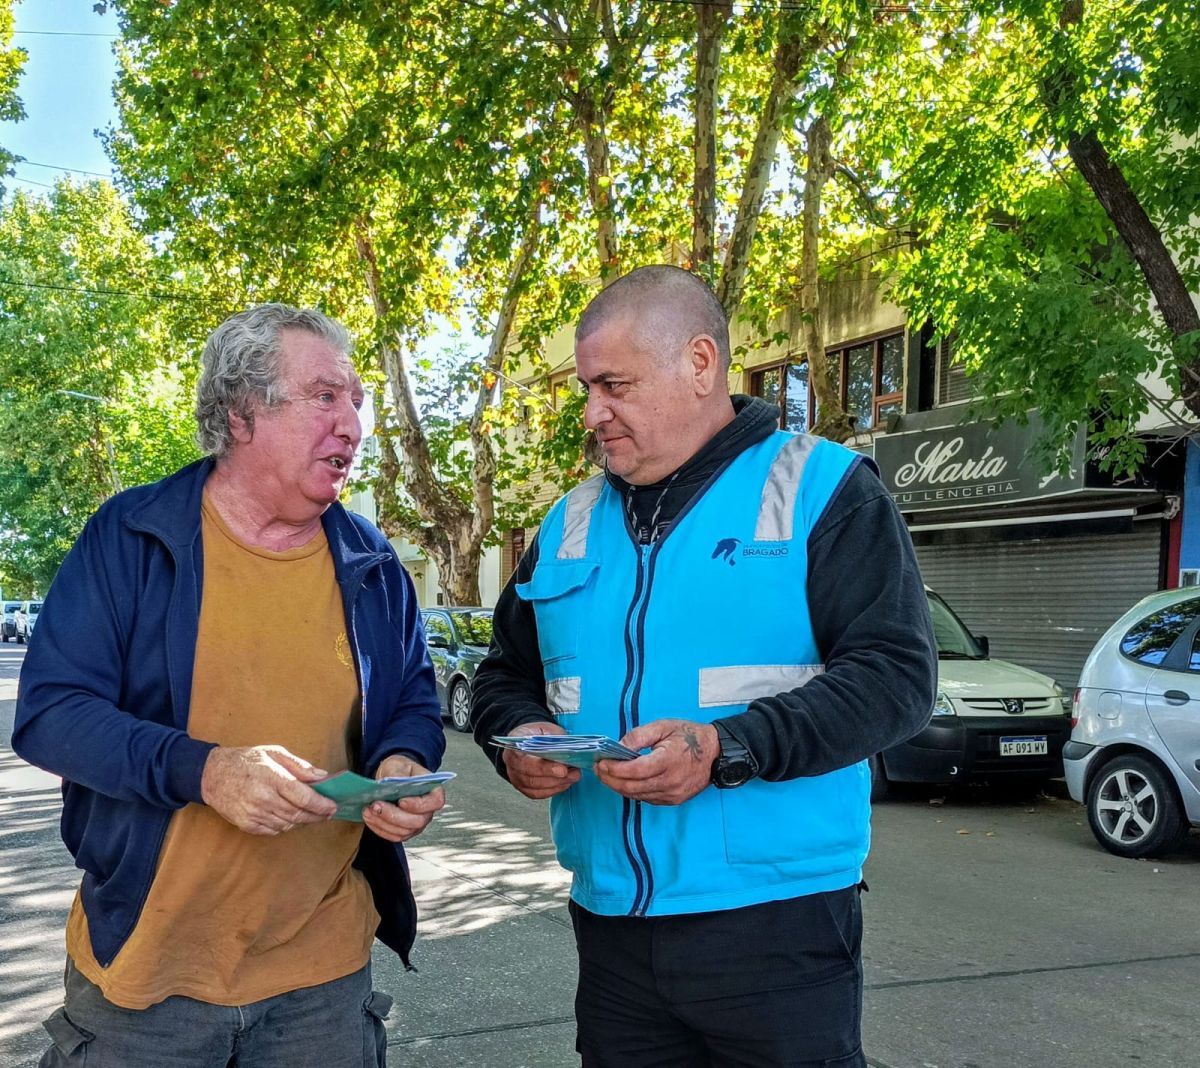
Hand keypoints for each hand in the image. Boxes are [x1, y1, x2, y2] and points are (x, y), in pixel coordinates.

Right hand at [201, 745, 337, 834]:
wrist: (212, 774)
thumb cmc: (246, 760)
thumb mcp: (274, 753)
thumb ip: (299, 766)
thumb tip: (322, 777)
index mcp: (272, 778)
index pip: (303, 797)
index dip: (321, 804)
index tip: (333, 806)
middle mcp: (263, 798)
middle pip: (297, 814)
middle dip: (316, 815)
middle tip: (328, 813)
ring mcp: (253, 814)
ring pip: (287, 824)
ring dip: (302, 821)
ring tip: (312, 815)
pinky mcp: (246, 824)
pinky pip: (273, 830)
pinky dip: (286, 826)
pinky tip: (291, 818)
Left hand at [361, 754, 445, 842]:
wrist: (391, 778)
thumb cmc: (399, 770)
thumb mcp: (398, 764)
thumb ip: (397, 773)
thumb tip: (392, 782)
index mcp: (433, 791)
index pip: (435, 802)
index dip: (419, 805)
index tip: (401, 801)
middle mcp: (428, 811)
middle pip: (417, 821)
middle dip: (394, 815)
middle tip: (376, 805)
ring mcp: (417, 823)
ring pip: (403, 831)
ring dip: (383, 822)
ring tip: (368, 810)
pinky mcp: (405, 831)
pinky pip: (394, 836)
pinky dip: (380, 828)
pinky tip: (370, 818)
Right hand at [501, 720, 580, 799]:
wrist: (526, 740)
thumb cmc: (535, 734)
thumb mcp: (544, 728)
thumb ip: (554, 738)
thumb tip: (566, 750)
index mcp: (514, 747)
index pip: (527, 761)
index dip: (545, 768)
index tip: (562, 770)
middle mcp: (512, 765)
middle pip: (531, 777)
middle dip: (555, 778)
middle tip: (573, 774)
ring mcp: (516, 778)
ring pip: (536, 787)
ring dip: (557, 784)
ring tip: (573, 777)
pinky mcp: (523, 787)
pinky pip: (538, 793)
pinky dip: (553, 790)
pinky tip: (564, 783)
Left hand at [595, 719, 718, 805]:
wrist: (715, 753)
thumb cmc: (690, 736)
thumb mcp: (663, 726)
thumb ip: (639, 736)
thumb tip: (618, 746)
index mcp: (668, 761)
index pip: (634, 771)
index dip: (614, 769)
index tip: (601, 762)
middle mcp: (670, 782)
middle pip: (632, 786)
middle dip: (610, 779)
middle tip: (598, 770)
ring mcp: (672, 794)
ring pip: (637, 795)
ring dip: (618, 787)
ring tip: (607, 775)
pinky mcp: (673, 800)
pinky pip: (647, 799)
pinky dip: (632, 791)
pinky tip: (624, 782)